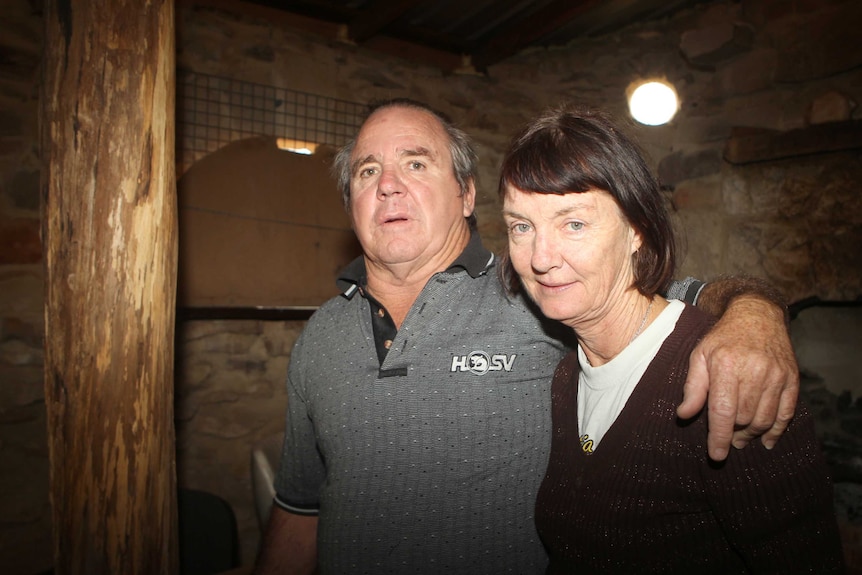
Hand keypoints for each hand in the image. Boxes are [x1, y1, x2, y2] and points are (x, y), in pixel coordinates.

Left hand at [677, 296, 798, 460]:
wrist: (757, 315)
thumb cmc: (723, 338)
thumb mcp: (700, 356)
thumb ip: (693, 387)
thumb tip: (684, 414)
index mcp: (726, 366)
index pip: (723, 411)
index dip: (719, 437)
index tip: (716, 455)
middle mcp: (754, 371)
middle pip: (744, 418)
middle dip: (734, 433)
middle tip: (728, 438)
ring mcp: (776, 375)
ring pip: (764, 418)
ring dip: (752, 434)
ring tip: (742, 437)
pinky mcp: (792, 378)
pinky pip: (786, 412)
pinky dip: (777, 430)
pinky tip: (767, 440)